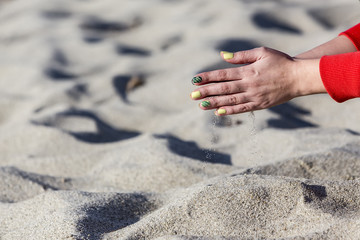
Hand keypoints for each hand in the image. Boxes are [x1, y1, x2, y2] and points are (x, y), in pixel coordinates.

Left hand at [190, 47, 324, 114]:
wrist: (298, 77)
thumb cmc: (280, 62)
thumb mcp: (262, 52)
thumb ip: (241, 56)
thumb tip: (223, 56)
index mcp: (248, 71)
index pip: (223, 74)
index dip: (208, 77)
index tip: (195, 80)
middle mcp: (249, 84)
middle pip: (223, 89)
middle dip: (206, 92)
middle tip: (192, 95)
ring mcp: (254, 96)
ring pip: (230, 100)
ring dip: (214, 103)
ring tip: (200, 105)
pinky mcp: (259, 105)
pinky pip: (242, 109)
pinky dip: (229, 111)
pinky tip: (218, 112)